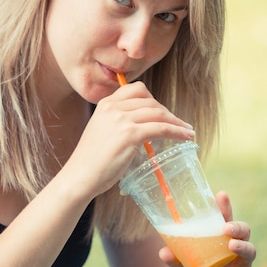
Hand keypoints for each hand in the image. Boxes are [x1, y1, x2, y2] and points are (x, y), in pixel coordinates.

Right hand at [64, 81, 194, 197]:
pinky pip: (161, 128)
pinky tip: (185, 137)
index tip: (162, 112)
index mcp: (105, 104)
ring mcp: (121, 120)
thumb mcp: (101, 130)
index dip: (153, 99)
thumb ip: (117, 122)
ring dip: (176, 122)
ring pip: (158, 113)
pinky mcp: (130, 134)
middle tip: (177, 124)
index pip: (136, 90)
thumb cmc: (90, 160)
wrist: (79, 176)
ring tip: (187, 131)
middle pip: (150, 100)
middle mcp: (113, 107)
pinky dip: (177, 132)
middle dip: (167, 112)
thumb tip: (142, 124)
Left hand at [159, 191, 255, 266]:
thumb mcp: (181, 265)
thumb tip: (163, 251)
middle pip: (245, 231)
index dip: (225, 207)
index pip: (225, 218)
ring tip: (230, 245)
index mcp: (220, 238)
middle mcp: (234, 249)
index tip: (221, 195)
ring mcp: (241, 265)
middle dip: (238, 226)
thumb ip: (175, 258)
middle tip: (226, 227)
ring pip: (250, 251)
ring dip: (241, 246)